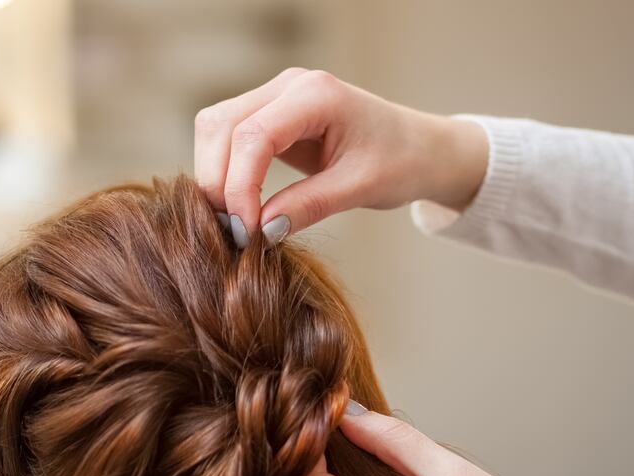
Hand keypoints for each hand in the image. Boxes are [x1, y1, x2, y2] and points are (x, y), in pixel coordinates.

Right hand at [194, 68, 489, 242]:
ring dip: (215, 177)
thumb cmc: (401, 162)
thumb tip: (260, 231)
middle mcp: (288, 86)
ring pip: (214, 130)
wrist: (420, 148)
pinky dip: (224, 172)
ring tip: (236, 219)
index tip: (246, 230)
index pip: (253, 136)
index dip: (240, 186)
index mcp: (317, 94)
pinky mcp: (265, 114)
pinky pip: (224, 138)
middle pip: (220, 127)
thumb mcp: (359, 188)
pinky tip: (240, 204)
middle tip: (234, 230)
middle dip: (218, 182)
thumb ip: (308, 206)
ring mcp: (273, 96)